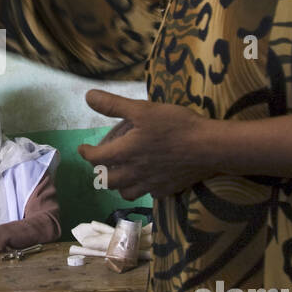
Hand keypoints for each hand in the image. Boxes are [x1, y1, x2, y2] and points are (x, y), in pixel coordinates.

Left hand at [77, 90, 214, 198]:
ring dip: (118, 185)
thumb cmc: (175, 125)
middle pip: (107, 181)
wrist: (208, 147)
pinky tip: (146, 180)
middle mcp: (134, 173)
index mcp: (125, 153)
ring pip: (125, 193)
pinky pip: (147, 195)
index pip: (96, 158)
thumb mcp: (143, 109)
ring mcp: (151, 184)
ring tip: (120, 174)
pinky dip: (141, 189)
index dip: (86, 153)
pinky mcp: (167, 190)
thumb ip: (114, 105)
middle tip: (101, 163)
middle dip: (99, 172)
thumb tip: (88, 97)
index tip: (83, 149)